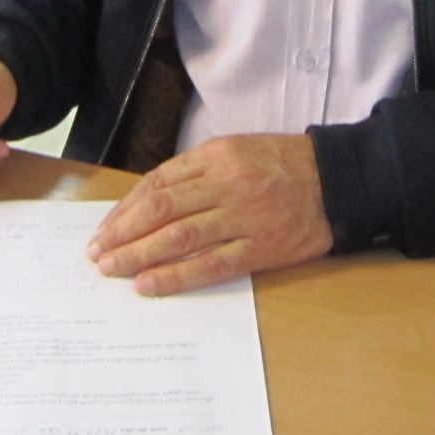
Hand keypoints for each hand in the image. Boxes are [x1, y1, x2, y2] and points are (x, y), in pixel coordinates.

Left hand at [88, 134, 333, 296]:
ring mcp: (243, 217)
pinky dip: (176, 275)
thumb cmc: (283, 164)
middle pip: (161, 211)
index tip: (105, 229)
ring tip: (112, 269)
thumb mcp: (237, 150)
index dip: (126, 208)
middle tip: (97, 253)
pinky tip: (149, 284)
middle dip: (123, 234)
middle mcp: (226, 184)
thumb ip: (197, 172)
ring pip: (179, 237)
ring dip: (139, 255)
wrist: (337, 180)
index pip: (158, 184)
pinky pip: (211, 265)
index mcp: (216, 156)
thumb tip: (151, 201)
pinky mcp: (260, 247)